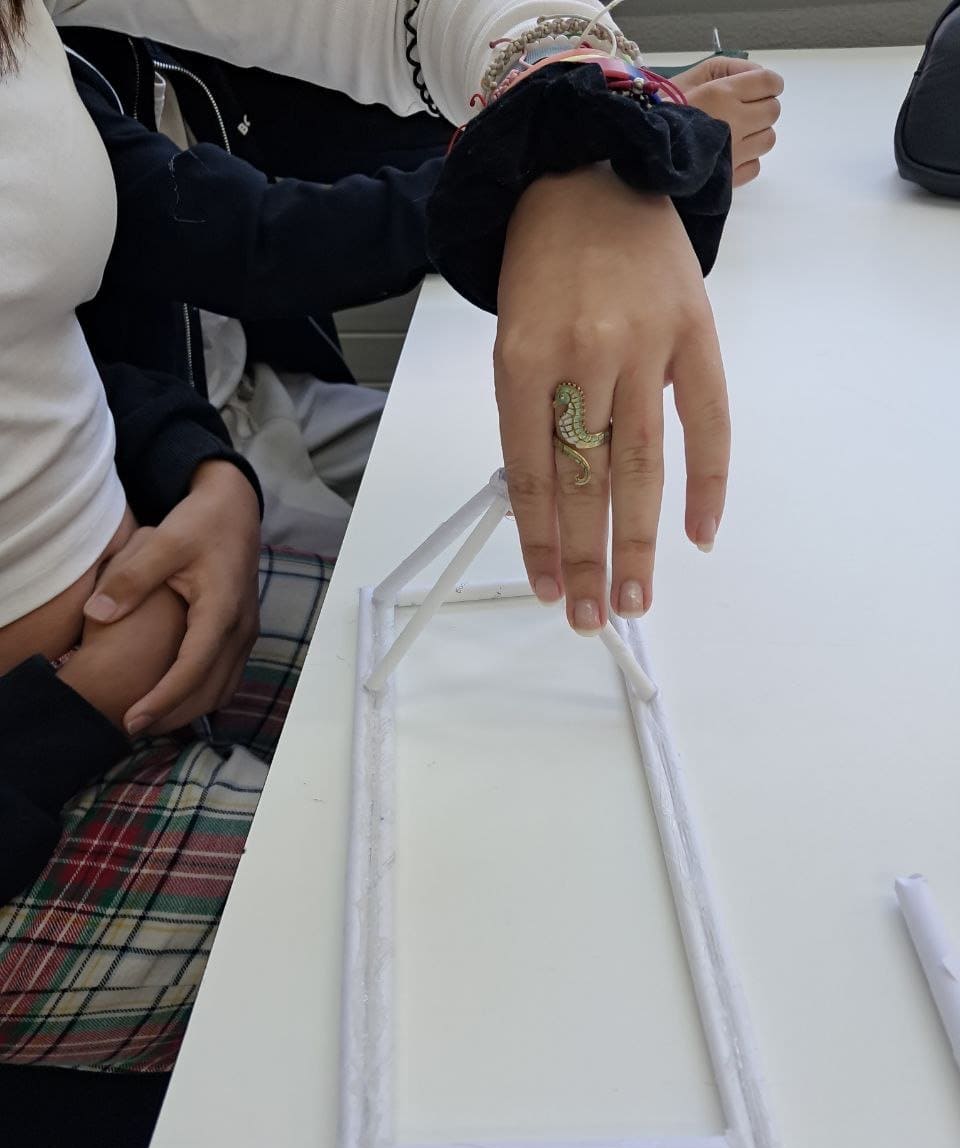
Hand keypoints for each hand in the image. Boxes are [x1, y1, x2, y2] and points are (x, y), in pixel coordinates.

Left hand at [83, 461, 260, 734]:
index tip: (132, 719)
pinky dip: (201, 695)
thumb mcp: (164, 542)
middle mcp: (241, 628)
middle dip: (172, 714)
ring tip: (148, 719)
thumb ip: (132, 578)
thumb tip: (96, 614)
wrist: (235, 510)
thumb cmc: (201, 523)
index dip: (164, 698)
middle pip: (211, 690)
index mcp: (222, 609)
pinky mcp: (242, 634)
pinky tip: (172, 697)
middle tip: (130, 727)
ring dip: (189, 710)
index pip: (194, 667)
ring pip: (223, 690)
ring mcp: (246, 634)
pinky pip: (226, 678)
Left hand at [495, 165, 728, 631]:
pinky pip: (708, 422)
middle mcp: (584, 356)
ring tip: (634, 598)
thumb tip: (546, 501)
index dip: (539, 540)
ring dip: (638, 541)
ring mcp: (645, 345)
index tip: (546, 588)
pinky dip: (707, 482)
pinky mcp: (696, 335)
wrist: (596, 170)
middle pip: (585, 480)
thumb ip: (528, 411)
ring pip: (642, 465)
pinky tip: (699, 535)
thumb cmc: (545, 261)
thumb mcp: (511, 333)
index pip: (529, 472)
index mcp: (522, 358)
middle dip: (587, 558)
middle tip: (590, 617)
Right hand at [671, 58, 783, 185]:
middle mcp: (734, 121)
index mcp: (722, 93)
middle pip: (773, 111)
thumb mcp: (688, 78)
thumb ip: (725, 69)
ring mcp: (734, 153)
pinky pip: (755, 166)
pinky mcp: (729, 178)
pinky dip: (747, 160)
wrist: (641, 154)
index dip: (768, 83)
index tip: (757, 88)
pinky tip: (728, 155)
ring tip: (734, 135)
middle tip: (741, 112)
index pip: (770, 82)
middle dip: (762, 108)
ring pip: (768, 139)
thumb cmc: (659, 113)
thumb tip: (755, 74)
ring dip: (757, 134)